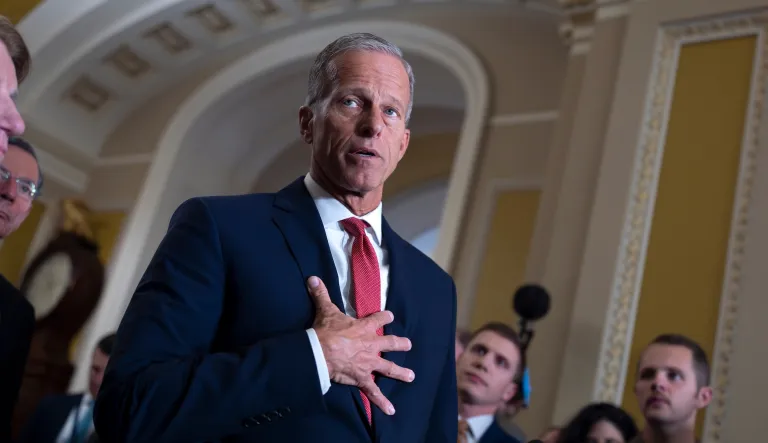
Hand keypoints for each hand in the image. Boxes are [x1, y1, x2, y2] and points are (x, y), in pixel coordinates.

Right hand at [307, 276, 413, 414]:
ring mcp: (369, 363)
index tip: (390, 315)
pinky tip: (391, 410)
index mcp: (364, 328)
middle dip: (400, 344)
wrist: (321, 352)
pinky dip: (382, 402)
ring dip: (400, 372)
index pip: (379, 319)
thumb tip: (313, 278)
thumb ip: (321, 294)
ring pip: (388, 368)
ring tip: (411, 376)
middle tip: (408, 344)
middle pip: (390, 343)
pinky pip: (374, 392)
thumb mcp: (325, 310)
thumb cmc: (325, 331)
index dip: (385, 317)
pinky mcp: (362, 378)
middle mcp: (371, 345)